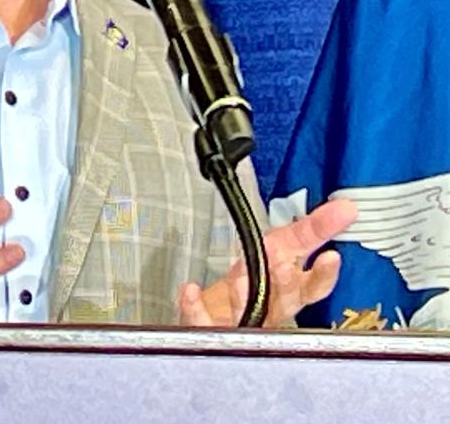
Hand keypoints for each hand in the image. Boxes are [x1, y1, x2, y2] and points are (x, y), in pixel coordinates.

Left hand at [178, 198, 357, 326]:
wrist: (222, 324)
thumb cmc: (255, 287)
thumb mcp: (284, 253)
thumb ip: (311, 232)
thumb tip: (345, 207)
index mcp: (290, 291)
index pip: (313, 282)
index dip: (323, 272)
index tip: (331, 257)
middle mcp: (270, 309)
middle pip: (281, 300)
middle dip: (284, 285)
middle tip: (283, 269)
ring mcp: (242, 321)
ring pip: (246, 310)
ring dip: (244, 292)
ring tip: (240, 278)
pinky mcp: (211, 328)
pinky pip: (201, 320)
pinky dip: (194, 307)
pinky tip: (189, 291)